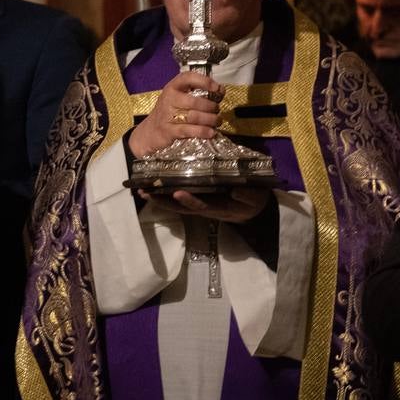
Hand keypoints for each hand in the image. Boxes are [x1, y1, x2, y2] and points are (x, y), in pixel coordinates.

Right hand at [129, 71, 223, 156]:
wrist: (149, 132)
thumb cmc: (169, 113)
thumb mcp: (177, 98)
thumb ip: (195, 94)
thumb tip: (220, 91)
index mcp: (173, 87)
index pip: (188, 78)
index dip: (205, 81)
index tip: (218, 88)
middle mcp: (169, 99)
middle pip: (195, 101)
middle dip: (211, 107)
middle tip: (218, 110)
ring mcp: (168, 115)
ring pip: (194, 116)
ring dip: (210, 120)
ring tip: (217, 121)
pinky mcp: (169, 131)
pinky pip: (190, 130)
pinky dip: (203, 132)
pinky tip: (211, 133)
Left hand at [140, 186, 270, 222]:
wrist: (255, 211)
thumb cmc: (255, 202)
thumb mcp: (256, 199)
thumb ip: (247, 196)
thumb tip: (235, 190)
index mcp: (220, 208)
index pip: (202, 205)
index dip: (190, 200)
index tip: (177, 192)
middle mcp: (207, 209)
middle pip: (182, 208)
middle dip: (164, 201)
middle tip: (146, 193)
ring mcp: (201, 206)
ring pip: (178, 205)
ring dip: (160, 199)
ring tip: (143, 191)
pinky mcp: (199, 201)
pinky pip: (180, 201)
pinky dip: (166, 195)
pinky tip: (154, 189)